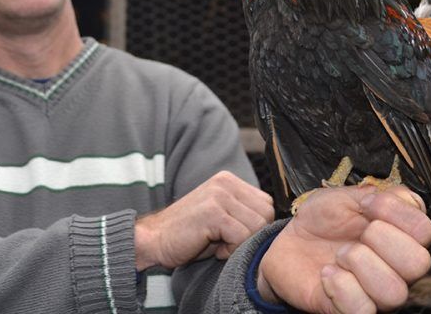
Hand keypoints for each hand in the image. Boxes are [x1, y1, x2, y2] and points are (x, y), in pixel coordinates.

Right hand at [135, 171, 273, 269]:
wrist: (154, 239)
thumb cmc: (190, 235)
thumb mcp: (221, 216)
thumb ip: (244, 213)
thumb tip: (275, 226)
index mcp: (228, 180)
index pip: (266, 203)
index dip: (255, 226)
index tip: (233, 235)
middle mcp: (225, 182)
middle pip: (266, 214)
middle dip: (251, 235)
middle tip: (226, 242)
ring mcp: (219, 195)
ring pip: (257, 226)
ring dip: (240, 244)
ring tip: (218, 244)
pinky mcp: (214, 212)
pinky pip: (242, 237)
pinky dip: (231, 250)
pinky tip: (214, 248)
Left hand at [258, 185, 430, 313]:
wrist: (289, 242)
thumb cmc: (320, 220)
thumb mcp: (343, 196)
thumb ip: (374, 193)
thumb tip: (402, 199)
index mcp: (398, 234)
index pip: (424, 228)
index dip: (394, 210)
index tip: (366, 203)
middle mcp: (395, 267)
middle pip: (418, 262)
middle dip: (380, 238)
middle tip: (357, 233)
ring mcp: (376, 292)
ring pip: (394, 291)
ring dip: (358, 262)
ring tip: (339, 255)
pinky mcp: (353, 309)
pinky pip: (362, 309)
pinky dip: (340, 286)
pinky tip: (327, 273)